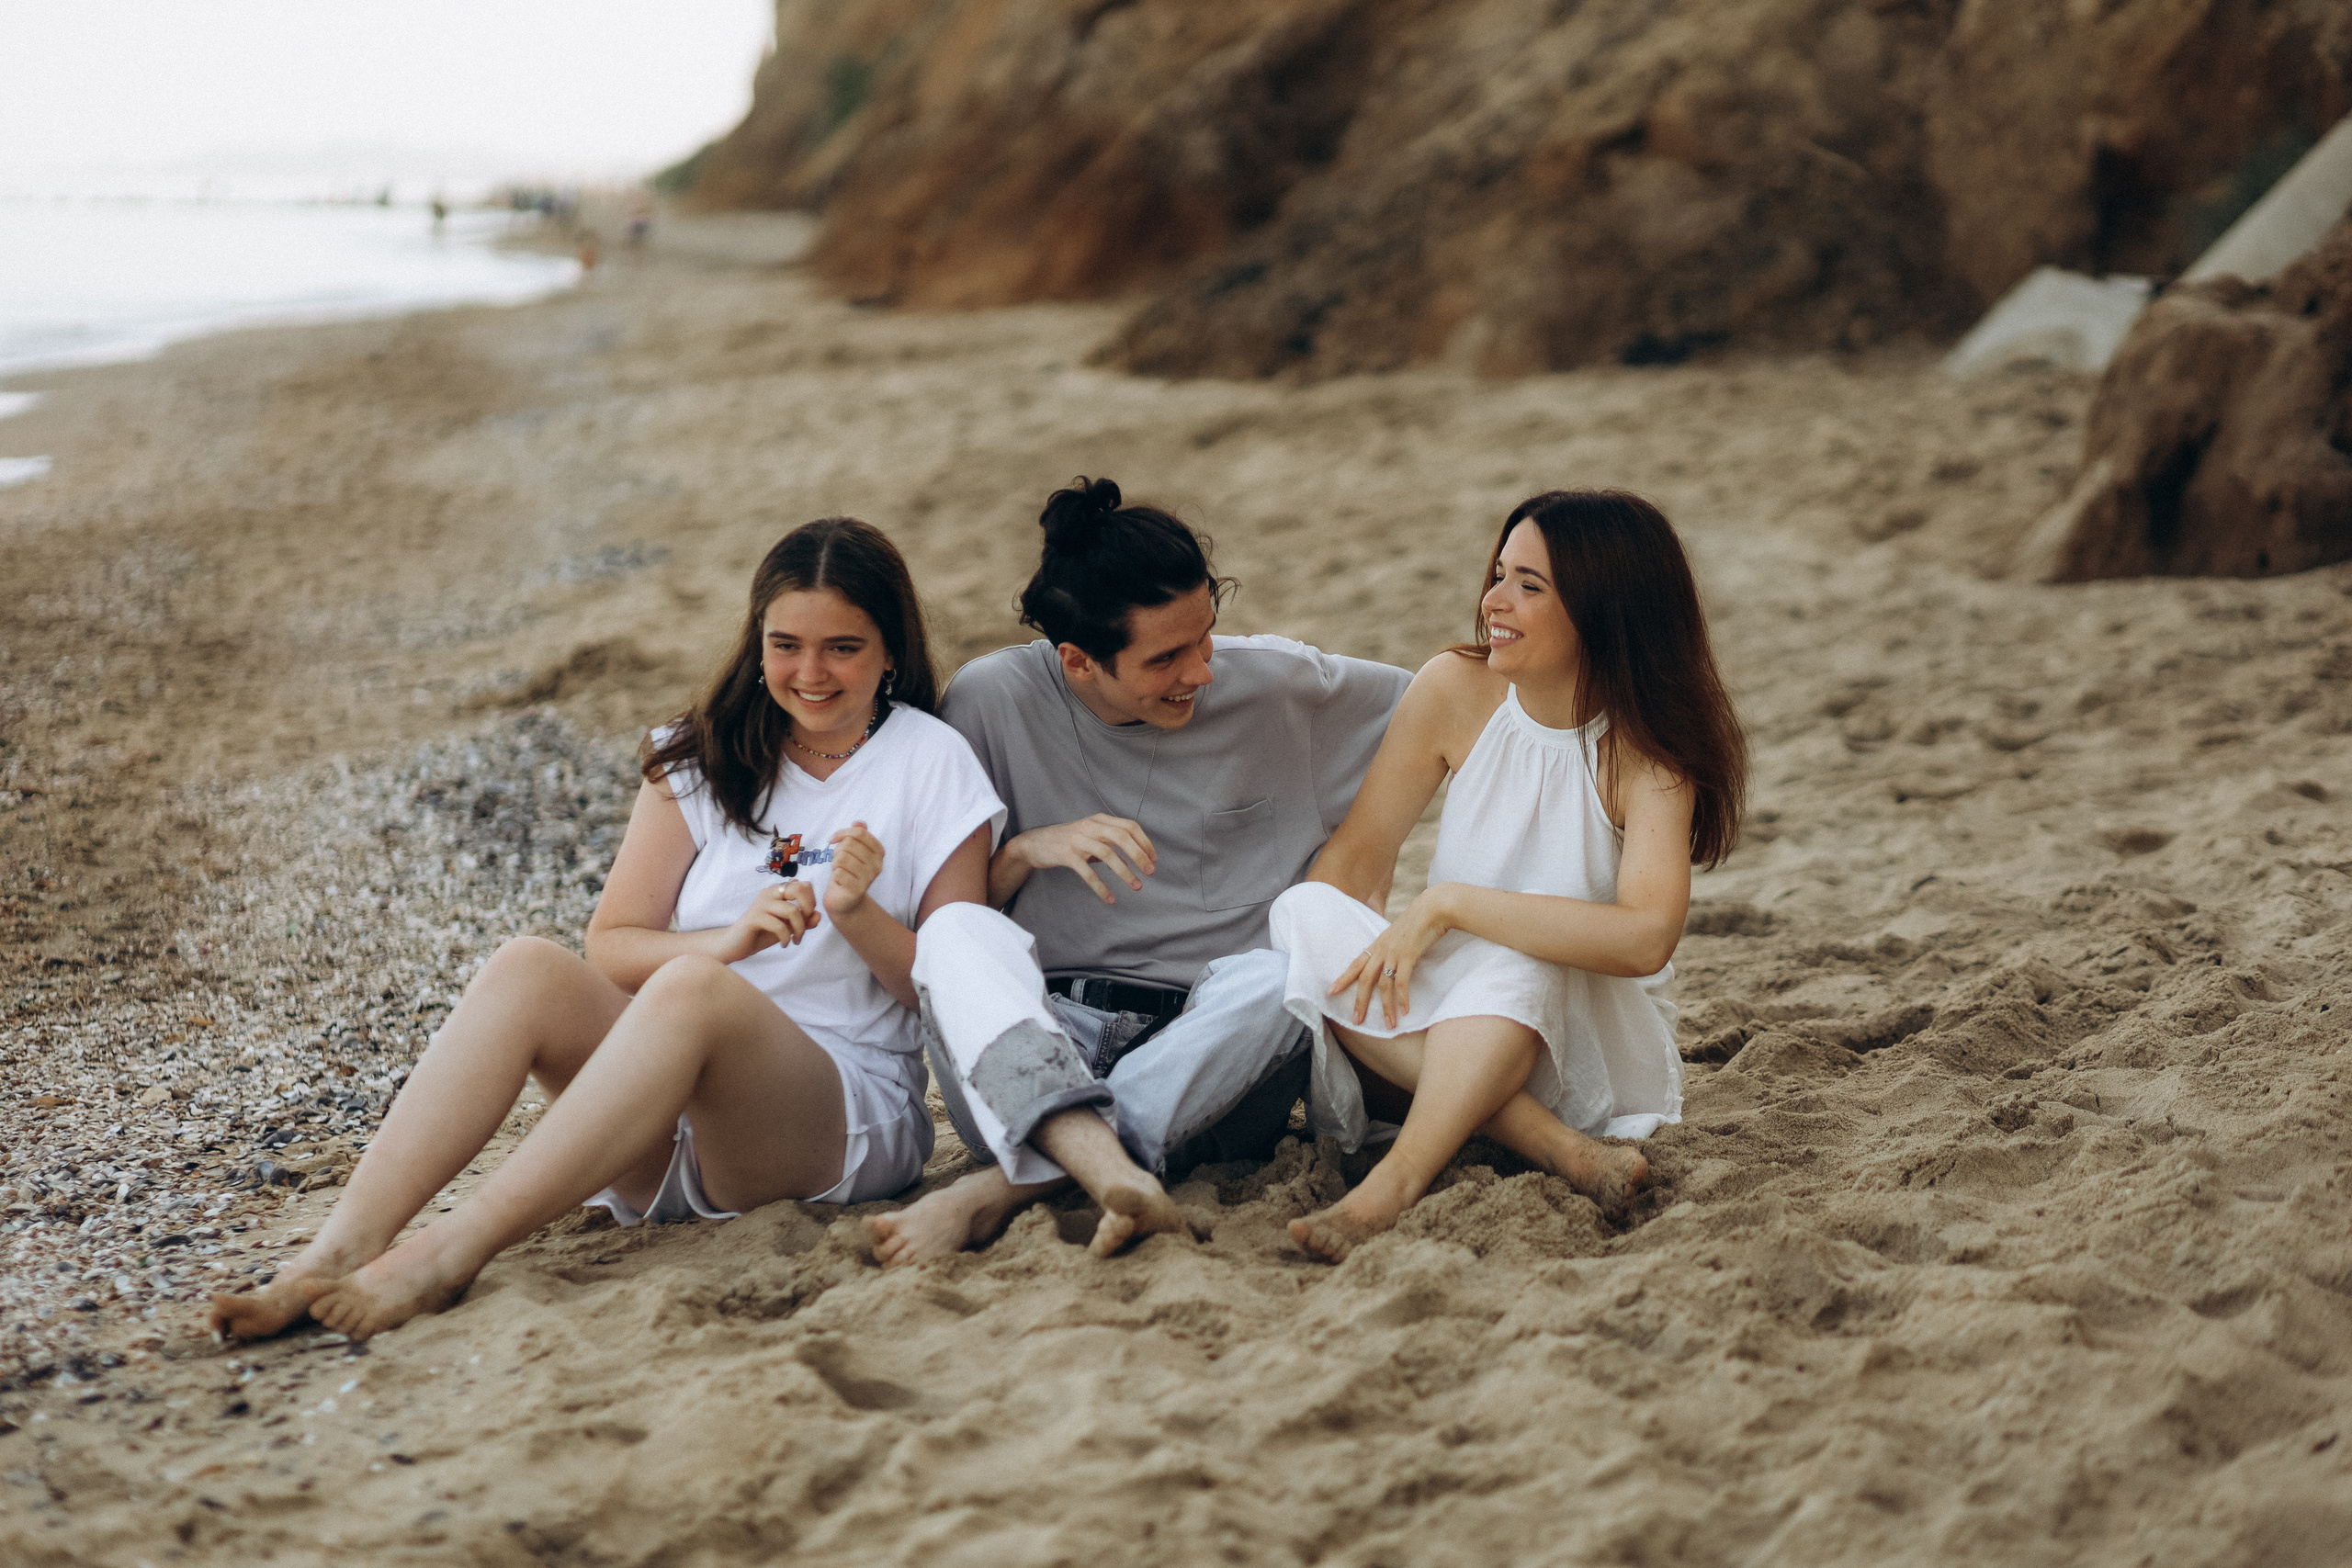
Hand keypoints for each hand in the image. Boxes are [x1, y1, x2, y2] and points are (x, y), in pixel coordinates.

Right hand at [721, 880, 820, 959]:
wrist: (736, 944)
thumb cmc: (763, 933)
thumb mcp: (788, 927)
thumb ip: (804, 921)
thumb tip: (819, 915)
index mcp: (778, 891)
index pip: (804, 886)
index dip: (811, 902)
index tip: (807, 919)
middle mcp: (770, 893)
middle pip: (799, 889)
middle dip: (808, 909)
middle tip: (804, 926)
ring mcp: (761, 904)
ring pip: (792, 910)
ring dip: (799, 929)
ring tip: (795, 940)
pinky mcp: (754, 917)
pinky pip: (778, 925)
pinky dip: (785, 937)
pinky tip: (784, 944)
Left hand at [823, 822, 883, 916]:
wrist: (845, 900)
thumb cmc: (847, 872)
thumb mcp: (852, 850)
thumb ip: (857, 835)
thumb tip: (858, 822)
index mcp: (879, 852)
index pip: (859, 832)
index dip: (842, 833)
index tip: (833, 840)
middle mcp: (877, 865)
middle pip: (849, 844)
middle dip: (837, 851)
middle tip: (838, 862)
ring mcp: (868, 879)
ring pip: (842, 858)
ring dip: (835, 864)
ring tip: (839, 871)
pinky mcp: (857, 890)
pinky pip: (838, 873)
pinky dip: (834, 875)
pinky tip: (839, 881)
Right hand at [1012, 814, 1155, 903]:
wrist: (1035, 843)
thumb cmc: (1067, 840)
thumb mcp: (1090, 834)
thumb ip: (1110, 841)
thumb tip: (1133, 858)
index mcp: (1099, 820)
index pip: (1129, 826)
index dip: (1144, 842)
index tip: (1153, 859)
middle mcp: (1090, 826)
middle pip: (1122, 836)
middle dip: (1139, 855)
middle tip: (1150, 872)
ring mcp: (1078, 839)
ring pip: (1107, 854)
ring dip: (1125, 872)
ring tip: (1137, 886)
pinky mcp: (1067, 855)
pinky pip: (1088, 872)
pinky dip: (1101, 887)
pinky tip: (1110, 898)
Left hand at [1329, 885, 1454, 1028]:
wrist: (1434, 908)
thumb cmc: (1420, 921)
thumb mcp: (1400, 934)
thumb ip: (1393, 947)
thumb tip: (1393, 961)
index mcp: (1378, 944)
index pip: (1355, 964)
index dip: (1343, 978)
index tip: (1330, 991)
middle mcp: (1382, 949)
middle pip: (1365, 978)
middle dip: (1360, 1001)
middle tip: (1356, 1020)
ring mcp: (1394, 952)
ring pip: (1383, 984)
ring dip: (1386, 1007)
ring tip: (1389, 1024)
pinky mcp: (1408, 955)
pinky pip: (1402, 981)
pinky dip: (1402, 998)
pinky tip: (1405, 1011)